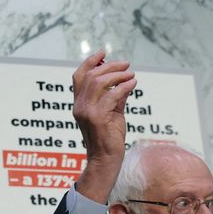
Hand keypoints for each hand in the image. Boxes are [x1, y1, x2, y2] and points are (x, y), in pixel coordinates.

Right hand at [72, 50, 136, 202]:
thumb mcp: (112, 113)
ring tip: (131, 75)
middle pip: (90, 76)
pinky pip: (112, 95)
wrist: (106, 160)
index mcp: (79, 104)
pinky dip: (124, 87)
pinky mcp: (98, 118)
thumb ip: (115, 98)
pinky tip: (133, 85)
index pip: (79, 76)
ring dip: (118, 75)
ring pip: (99, 82)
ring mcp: (87, 112)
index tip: (104, 53)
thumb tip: (125, 82)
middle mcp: (79, 106)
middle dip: (110, 66)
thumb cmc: (109, 139)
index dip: (90, 61)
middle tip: (126, 65)